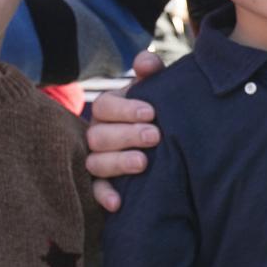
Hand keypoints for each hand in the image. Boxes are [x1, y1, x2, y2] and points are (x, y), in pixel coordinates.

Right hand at [87, 50, 165, 210]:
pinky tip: (118, 203)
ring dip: (118, 163)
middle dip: (126, 135)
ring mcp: (98, 160)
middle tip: (155, 136)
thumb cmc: (160, 112)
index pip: (105, 106)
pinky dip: (105, 196)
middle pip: (99, 136)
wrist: (171, 143)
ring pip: (95, 163)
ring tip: (143, 163)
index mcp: (109, 110)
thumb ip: (152, 72)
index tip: (151, 112)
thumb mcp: (158, 90)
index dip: (125, 109)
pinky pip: (96, 191)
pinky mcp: (103, 185)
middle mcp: (99, 135)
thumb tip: (145, 62)